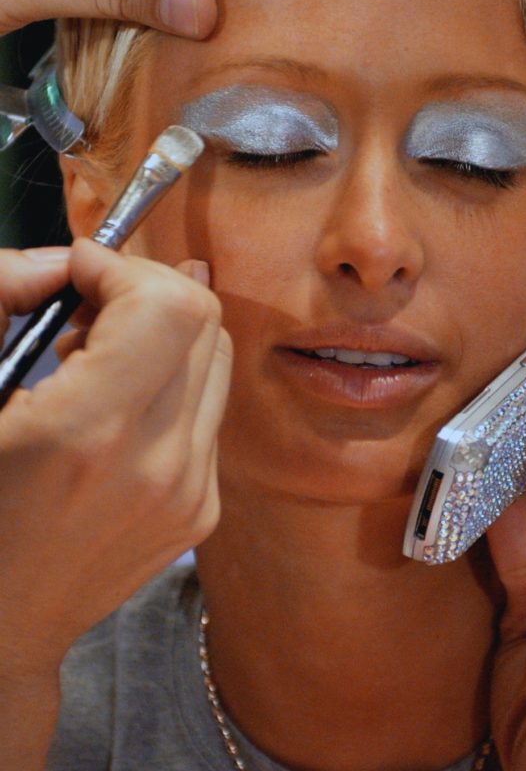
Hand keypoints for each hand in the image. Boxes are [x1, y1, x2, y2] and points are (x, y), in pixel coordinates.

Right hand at [0, 240, 231, 676]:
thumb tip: (63, 260)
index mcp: (90, 435)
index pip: (171, 304)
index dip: (121, 268)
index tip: (75, 275)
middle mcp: (160, 464)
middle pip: (204, 321)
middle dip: (144, 291)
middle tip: (81, 314)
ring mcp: (191, 493)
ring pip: (217, 358)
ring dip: (162, 334)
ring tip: (93, 361)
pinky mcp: (203, 510)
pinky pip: (210, 408)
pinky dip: (171, 383)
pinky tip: (115, 407)